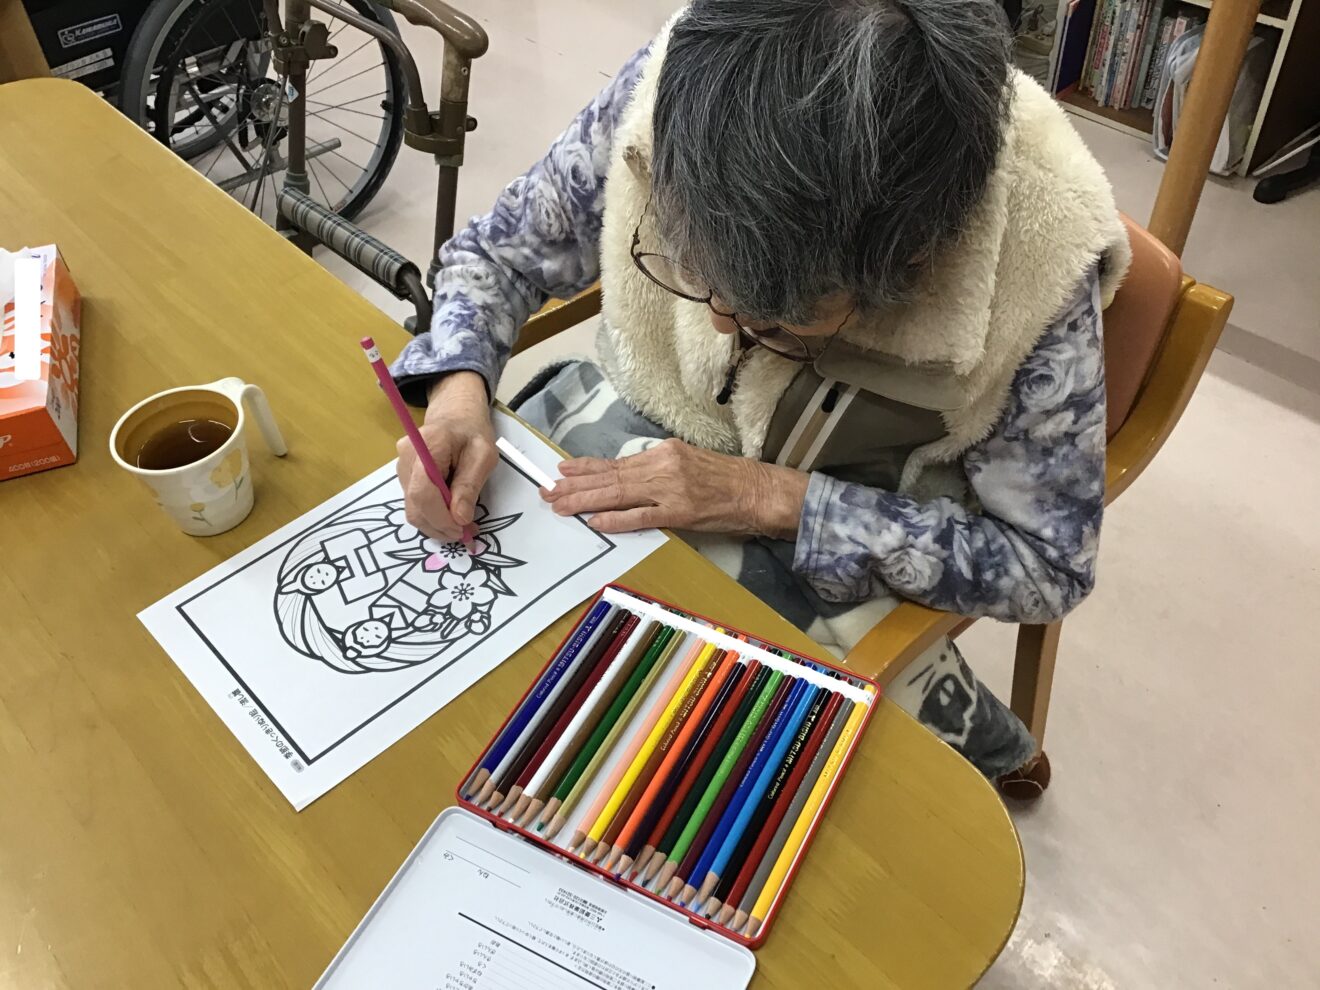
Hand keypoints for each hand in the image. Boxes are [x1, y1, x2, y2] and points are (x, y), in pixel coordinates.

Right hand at [396, 371, 495, 540]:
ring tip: (461, 525)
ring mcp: (401, 467)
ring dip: (436, 523)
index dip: (440, 517)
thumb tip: (460, 518)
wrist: (455, 415)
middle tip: (465, 534)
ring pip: (413, 508)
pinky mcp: (404, 477)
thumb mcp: (483, 455)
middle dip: (439, 526)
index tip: (462, 530)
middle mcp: (406, 457)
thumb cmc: (472, 432)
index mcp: (428, 445)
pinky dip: (432, 515)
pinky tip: (450, 514)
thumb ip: (470, 485)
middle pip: (414, 504)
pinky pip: (414, 503)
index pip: (423, 491)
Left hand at [541, 438, 809, 538]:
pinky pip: (641, 516)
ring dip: (585, 501)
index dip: (586, 468)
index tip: (561, 472)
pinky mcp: (680, 512)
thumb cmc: (727, 479)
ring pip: (618, 494)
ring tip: (560, 505)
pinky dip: (616, 519)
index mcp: (664, 451)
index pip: (617, 462)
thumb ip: (658, 469)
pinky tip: (594, 521)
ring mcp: (670, 489)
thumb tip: (627, 478)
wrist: (760, 491)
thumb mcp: (689, 462)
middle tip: (548, 492)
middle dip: (575, 486)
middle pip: (610, 477)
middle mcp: (663, 465)